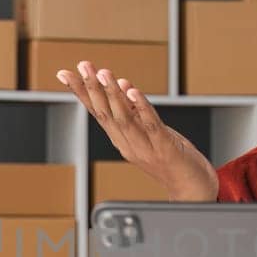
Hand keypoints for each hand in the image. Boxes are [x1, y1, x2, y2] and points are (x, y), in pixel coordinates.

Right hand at [58, 61, 217, 201]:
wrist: (191, 190)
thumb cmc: (171, 159)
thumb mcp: (148, 132)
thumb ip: (134, 111)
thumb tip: (121, 85)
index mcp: (121, 140)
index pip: (97, 112)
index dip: (81, 93)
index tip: (64, 74)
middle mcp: (128, 144)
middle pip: (105, 114)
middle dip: (92, 88)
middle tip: (82, 66)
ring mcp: (145, 148)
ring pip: (124, 119)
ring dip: (112, 94)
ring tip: (103, 73)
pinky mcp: (165, 149)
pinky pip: (151, 125)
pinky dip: (141, 108)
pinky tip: (133, 92)